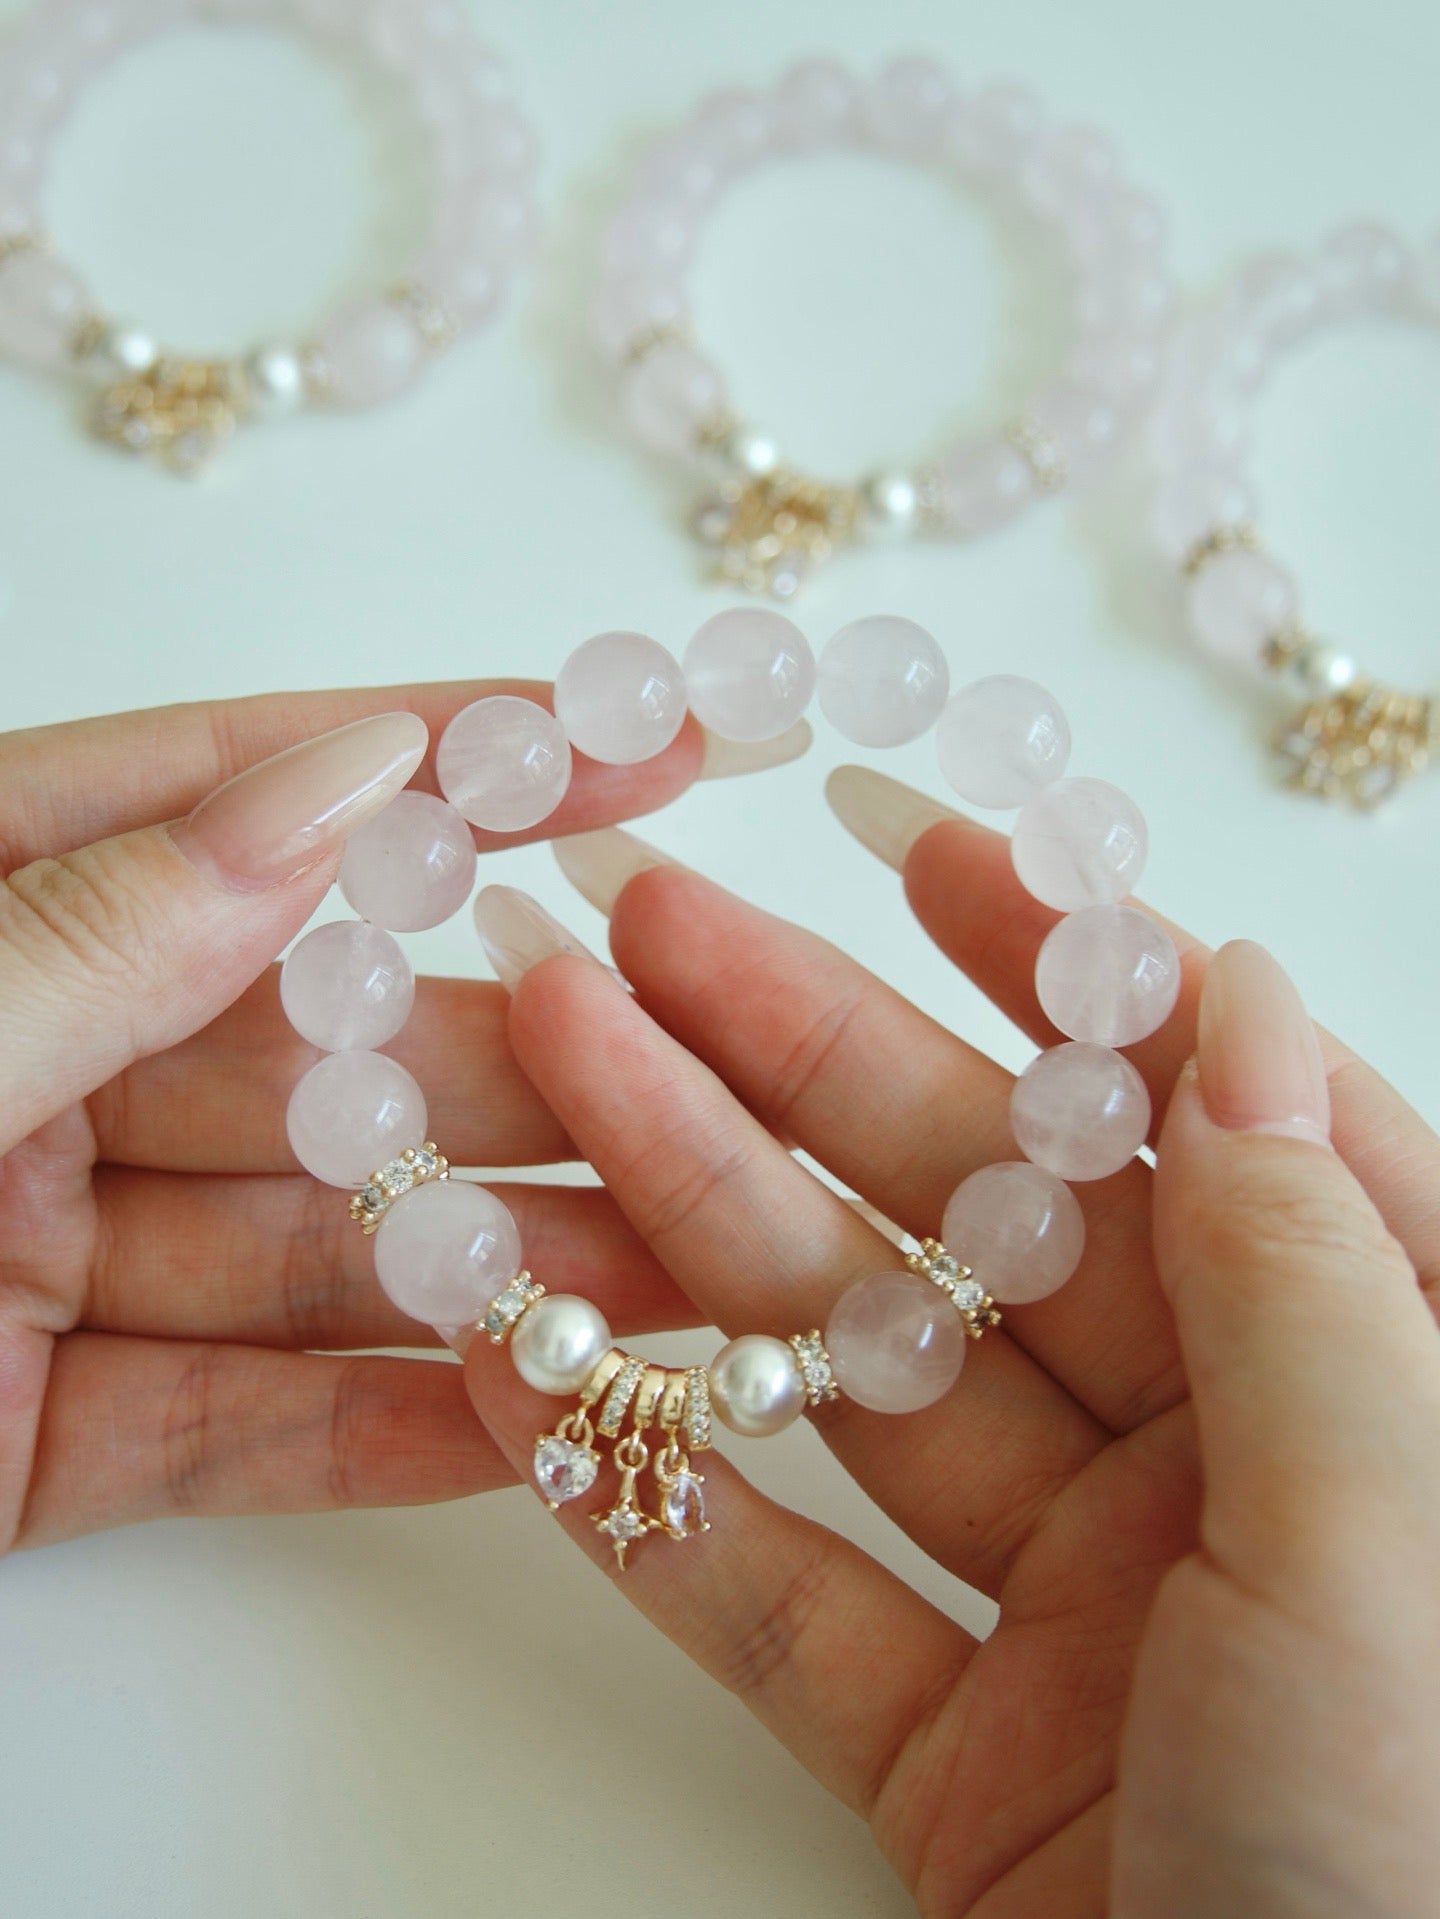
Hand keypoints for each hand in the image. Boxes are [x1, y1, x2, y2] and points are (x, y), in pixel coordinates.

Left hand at [0, 684, 801, 1552]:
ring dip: (493, 1265)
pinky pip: (227, 1430)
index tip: (645, 736)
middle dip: (520, 1057)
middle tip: (722, 1060)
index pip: (238, 800)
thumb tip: (345, 772)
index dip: (452, 760)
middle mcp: (19, 1069)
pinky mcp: (20, 1445)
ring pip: (304, 1251)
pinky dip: (378, 1429)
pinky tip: (537, 1419)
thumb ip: (99, 930)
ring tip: (694, 1268)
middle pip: (314, 1045)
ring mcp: (22, 1258)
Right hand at [462, 769, 1439, 1917]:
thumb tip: (1235, 997)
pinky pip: (791, 1603)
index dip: (1071, 973)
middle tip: (628, 943)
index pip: (1219, 1125)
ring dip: (691, 1241)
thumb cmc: (1404, 1890)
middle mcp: (1241, 1485)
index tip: (924, 848)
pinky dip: (658, 1500)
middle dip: (808, 1069)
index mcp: (1387, 1400)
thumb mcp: (1383, 1548)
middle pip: (993, 1228)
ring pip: (866, 1388)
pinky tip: (520, 1372)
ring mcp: (1091, 1621)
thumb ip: (1311, 1269)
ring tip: (532, 1093)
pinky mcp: (961, 1765)